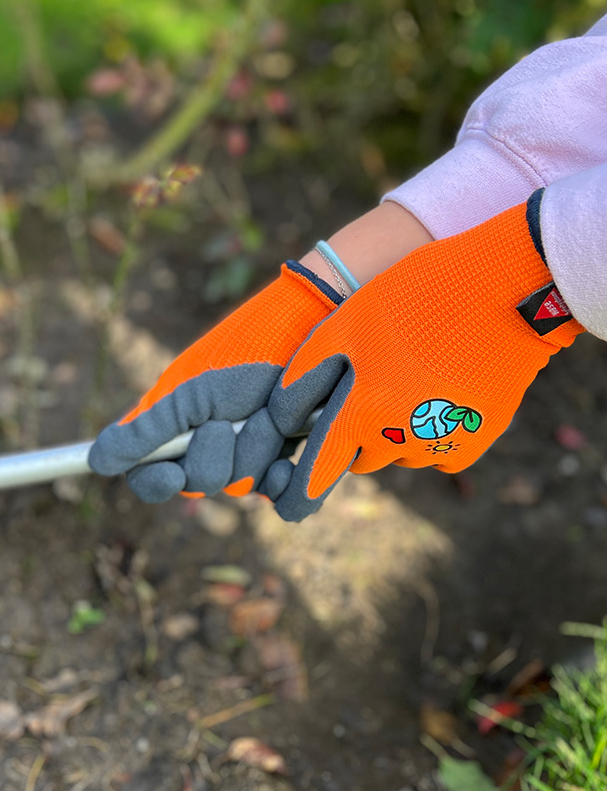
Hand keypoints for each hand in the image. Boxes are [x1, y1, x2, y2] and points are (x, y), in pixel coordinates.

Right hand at [88, 262, 341, 501]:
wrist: (314, 331)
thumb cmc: (245, 351)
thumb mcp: (191, 392)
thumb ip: (145, 430)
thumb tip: (96, 462)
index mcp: (172, 427)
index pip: (147, 476)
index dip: (155, 482)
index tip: (172, 473)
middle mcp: (205, 445)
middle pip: (194, 486)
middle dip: (213, 454)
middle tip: (225, 418)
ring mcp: (245, 454)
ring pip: (238, 486)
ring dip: (253, 447)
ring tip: (267, 411)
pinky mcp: (282, 459)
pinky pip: (275, 490)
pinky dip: (281, 474)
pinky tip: (288, 451)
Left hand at [268, 191, 583, 521]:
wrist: (507, 289)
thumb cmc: (415, 296)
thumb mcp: (346, 324)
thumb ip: (308, 374)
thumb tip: (283, 417)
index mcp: (363, 412)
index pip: (319, 473)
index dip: (300, 489)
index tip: (286, 501)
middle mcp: (402, 439)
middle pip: (360, 458)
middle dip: (354, 435)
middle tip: (369, 388)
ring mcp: (442, 445)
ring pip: (399, 453)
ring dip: (395, 432)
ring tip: (411, 378)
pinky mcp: (476, 442)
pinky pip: (438, 453)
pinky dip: (433, 433)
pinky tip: (441, 391)